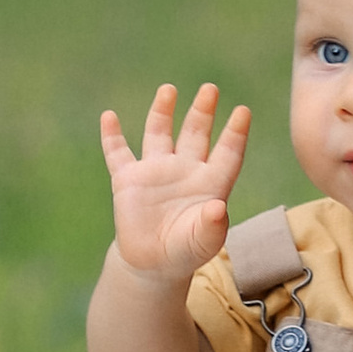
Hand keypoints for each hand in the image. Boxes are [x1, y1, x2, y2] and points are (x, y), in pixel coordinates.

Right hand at [100, 81, 252, 282]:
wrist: (154, 262)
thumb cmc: (186, 251)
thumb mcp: (203, 242)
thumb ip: (211, 227)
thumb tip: (218, 209)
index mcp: (209, 183)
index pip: (227, 153)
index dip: (235, 133)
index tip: (243, 111)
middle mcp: (184, 170)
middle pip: (195, 133)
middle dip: (202, 111)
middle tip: (210, 88)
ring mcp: (155, 171)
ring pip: (159, 133)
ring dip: (162, 111)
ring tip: (169, 89)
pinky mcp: (127, 180)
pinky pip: (117, 153)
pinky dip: (112, 136)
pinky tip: (109, 117)